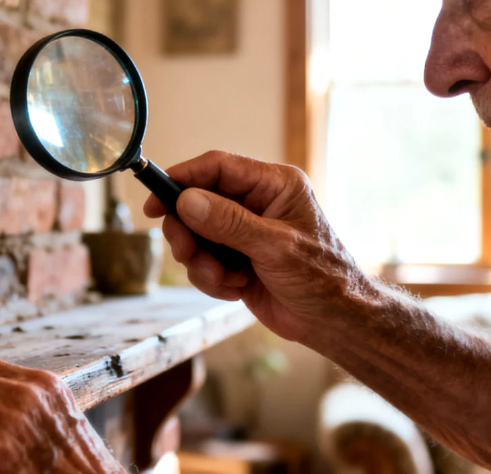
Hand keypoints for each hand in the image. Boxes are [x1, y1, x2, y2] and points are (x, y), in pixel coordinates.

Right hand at [142, 150, 367, 341]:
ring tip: (223, 279)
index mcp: (274, 185)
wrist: (335, 323)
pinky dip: (211, 279)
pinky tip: (236, 289)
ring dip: (201, 261)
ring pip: (196, 235)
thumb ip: (228, 222)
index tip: (155, 199)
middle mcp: (257, 203)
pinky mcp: (236, 259)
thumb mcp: (274, 246)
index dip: (183, 178)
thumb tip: (186, 200)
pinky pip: (203, 261)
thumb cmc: (322, 279)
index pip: (218, 167)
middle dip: (189, 232)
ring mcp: (244, 232)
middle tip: (188, 252)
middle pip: (197, 202)